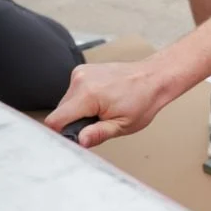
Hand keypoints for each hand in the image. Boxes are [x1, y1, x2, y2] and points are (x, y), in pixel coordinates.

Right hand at [44, 61, 168, 148]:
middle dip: (75, 122)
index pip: (55, 120)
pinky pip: (73, 92)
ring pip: (66, 102)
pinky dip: (83, 100)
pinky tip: (101, 101)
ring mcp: (81, 72)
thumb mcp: (123, 125)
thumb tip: (80, 141)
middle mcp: (81, 80)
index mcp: (88, 94)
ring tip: (102, 110)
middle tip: (98, 123)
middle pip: (60, 112)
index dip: (61, 133)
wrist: (154, 78)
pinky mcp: (83, 70)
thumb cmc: (144, 100)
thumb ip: (98, 134)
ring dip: (79, 111)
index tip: (73, 138)